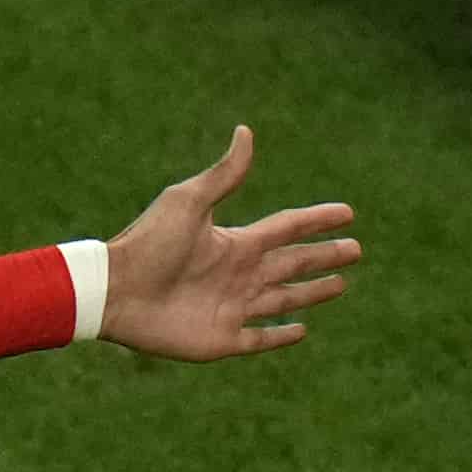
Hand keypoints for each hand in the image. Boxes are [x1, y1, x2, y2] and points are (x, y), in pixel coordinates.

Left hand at [100, 127, 357, 360]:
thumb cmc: (148, 243)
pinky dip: (281, 336)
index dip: (318, 220)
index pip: (287, 228)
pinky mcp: (220, 340)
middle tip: (357, 251)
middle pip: (293, 264)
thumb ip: (224, 174)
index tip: (347, 213)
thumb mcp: (189, 202)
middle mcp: (238, 274)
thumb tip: (246, 131)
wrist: (115, 290)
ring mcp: (231, 308)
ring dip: (313, 293)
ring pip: (284, 300)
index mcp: (235, 242)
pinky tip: (301, 331)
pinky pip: (259, 339)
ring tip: (341, 285)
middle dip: (325, 257)